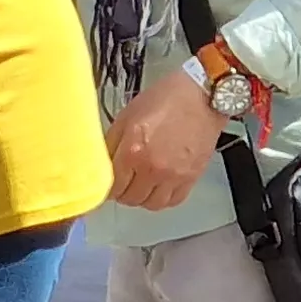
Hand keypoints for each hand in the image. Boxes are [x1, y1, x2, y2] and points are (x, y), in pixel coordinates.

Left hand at [105, 72, 230, 211]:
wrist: (201, 97)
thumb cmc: (166, 100)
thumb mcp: (127, 116)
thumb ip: (111, 143)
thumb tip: (99, 163)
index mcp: (133, 151)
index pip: (111, 187)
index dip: (105, 187)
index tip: (105, 184)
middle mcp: (154, 168)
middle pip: (130, 198)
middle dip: (122, 191)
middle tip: (122, 181)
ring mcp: (174, 175)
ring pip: (151, 204)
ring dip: (142, 197)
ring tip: (140, 184)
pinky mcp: (192, 177)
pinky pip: (173, 200)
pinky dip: (163, 197)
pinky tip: (159, 185)